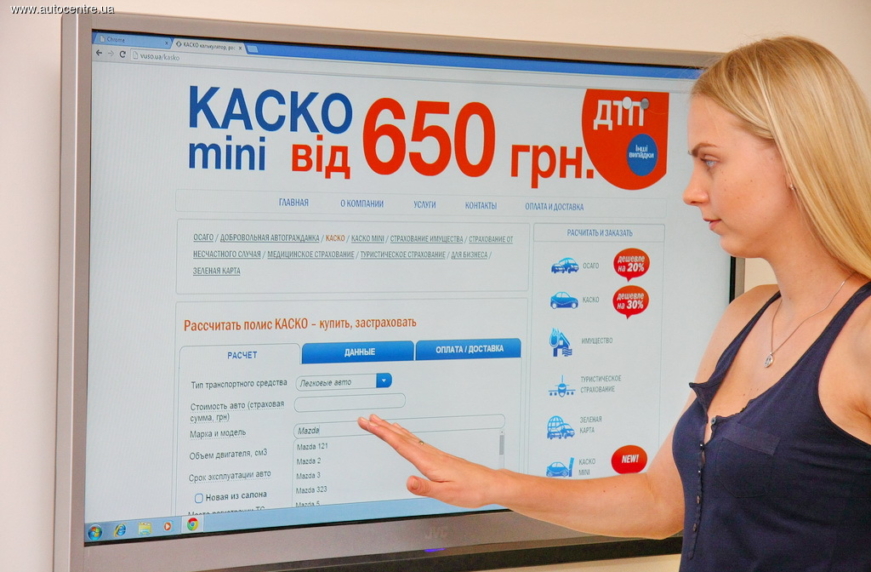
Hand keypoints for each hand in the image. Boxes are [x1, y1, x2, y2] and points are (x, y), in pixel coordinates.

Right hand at [357, 414, 504, 507]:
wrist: (489, 484)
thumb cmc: (471, 490)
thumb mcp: (446, 494)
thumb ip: (425, 488)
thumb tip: (408, 481)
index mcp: (429, 462)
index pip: (400, 445)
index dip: (382, 433)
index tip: (369, 424)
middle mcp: (430, 454)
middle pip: (401, 437)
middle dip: (382, 428)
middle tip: (365, 419)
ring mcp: (434, 454)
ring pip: (408, 438)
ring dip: (391, 429)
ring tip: (379, 422)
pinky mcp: (438, 457)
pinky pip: (415, 441)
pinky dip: (404, 435)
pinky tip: (403, 434)